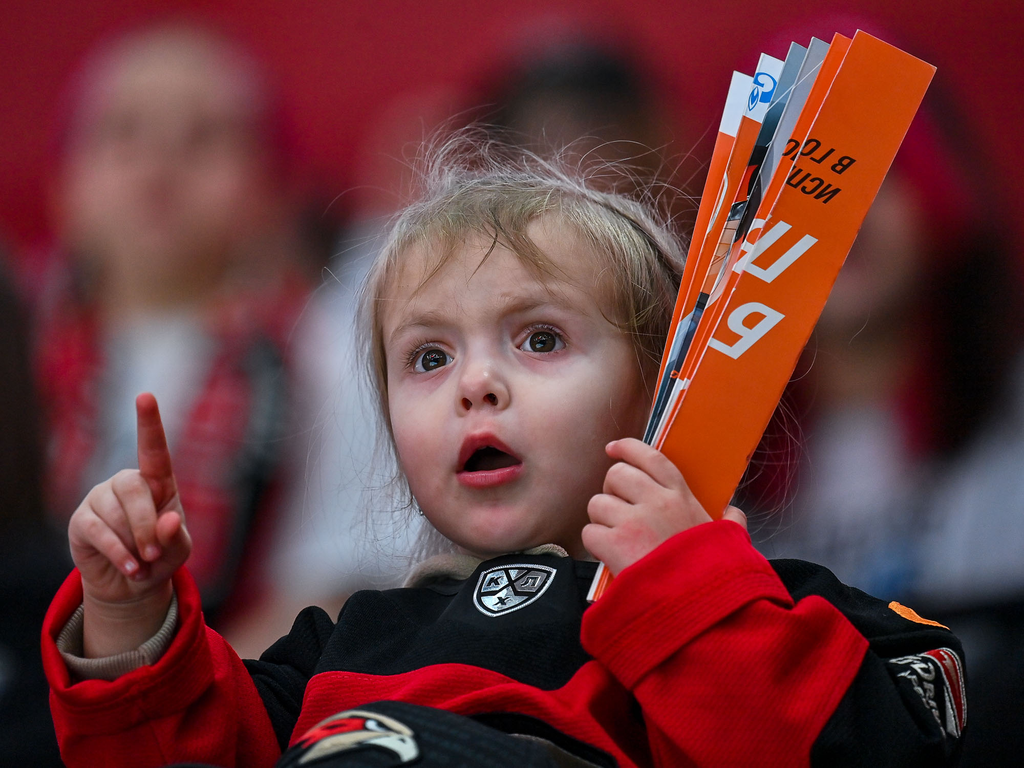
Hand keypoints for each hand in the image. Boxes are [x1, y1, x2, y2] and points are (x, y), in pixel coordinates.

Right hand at [68, 393, 190, 652]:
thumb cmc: (161, 556)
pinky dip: (119, 554)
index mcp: (158, 481)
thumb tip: (168, 521)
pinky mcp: (81, 520)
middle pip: (135, 489)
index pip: (154, 448)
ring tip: (142, 562)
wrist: (133, 584)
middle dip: (147, 525)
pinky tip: (130, 568)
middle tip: (155, 554)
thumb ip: (177, 535)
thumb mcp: (179, 549)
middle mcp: (127, 482)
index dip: (149, 422)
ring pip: (116, 515)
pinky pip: (99, 532)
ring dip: (134, 544)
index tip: (145, 396)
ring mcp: (100, 498)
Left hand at [583, 437, 746, 575]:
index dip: (628, 448)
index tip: (614, 449)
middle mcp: (656, 502)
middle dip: (611, 490)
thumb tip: (734, 512)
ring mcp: (633, 522)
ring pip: (597, 503)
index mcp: (681, 496)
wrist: (701, 608)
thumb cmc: (716, 574)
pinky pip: (590, 532)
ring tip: (616, 538)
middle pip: (616, 475)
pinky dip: (596, 544)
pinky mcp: (615, 545)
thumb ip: (731, 521)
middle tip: (618, 510)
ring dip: (601, 520)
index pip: (651, 457)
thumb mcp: (731, 540)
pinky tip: (610, 556)